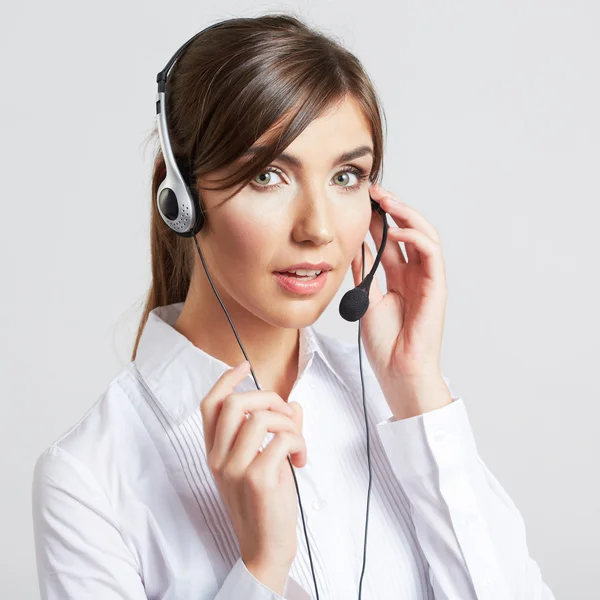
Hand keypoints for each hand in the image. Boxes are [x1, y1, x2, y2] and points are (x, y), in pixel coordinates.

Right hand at [200, 361, 305, 591]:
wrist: (265, 548)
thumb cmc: (264, 504)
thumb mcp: (260, 464)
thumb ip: (272, 432)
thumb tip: (293, 405)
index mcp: (214, 453)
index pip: (209, 406)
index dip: (225, 380)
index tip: (244, 365)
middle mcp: (218, 459)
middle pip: (234, 403)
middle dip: (267, 397)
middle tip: (286, 414)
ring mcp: (235, 468)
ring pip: (260, 417)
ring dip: (288, 422)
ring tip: (297, 442)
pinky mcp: (257, 478)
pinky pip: (282, 438)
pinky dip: (299, 442)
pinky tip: (301, 460)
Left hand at [350, 183, 452, 418]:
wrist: (398, 371)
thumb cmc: (385, 343)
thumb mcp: (365, 298)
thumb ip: (365, 272)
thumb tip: (355, 245)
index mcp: (398, 277)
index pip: (390, 239)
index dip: (378, 218)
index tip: (360, 201)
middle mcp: (415, 274)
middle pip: (408, 231)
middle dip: (393, 208)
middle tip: (374, 191)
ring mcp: (427, 279)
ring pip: (424, 235)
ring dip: (407, 215)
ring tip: (386, 201)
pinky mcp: (437, 286)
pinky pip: (431, 254)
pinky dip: (416, 238)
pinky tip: (396, 231)